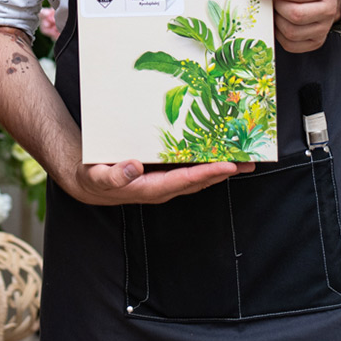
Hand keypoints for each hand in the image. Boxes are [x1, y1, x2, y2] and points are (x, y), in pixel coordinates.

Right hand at [70, 158, 252, 205]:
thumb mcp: (98, 177)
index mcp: (150, 188)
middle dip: (224, 171)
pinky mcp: (164, 173)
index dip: (206, 173)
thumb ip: (114, 175)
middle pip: (199, 180)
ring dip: (220, 167)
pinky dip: (206, 161)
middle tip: (249, 161)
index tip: (227, 165)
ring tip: (243, 157)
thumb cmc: (94, 178)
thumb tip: (134, 166)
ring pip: (198, 175)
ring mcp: (165, 180)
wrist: (91, 183)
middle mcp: (163, 186)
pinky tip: (217, 152)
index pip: (184, 181)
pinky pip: (189, 168)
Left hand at [248, 0, 339, 52]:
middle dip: (275, 6)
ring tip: (273, 9)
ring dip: (276, 21)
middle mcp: (327, 9)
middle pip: (295, 15)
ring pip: (292, 32)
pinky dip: (279, 34)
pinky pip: (291, 44)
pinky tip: (277, 22)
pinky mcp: (315, 42)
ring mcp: (323, 28)